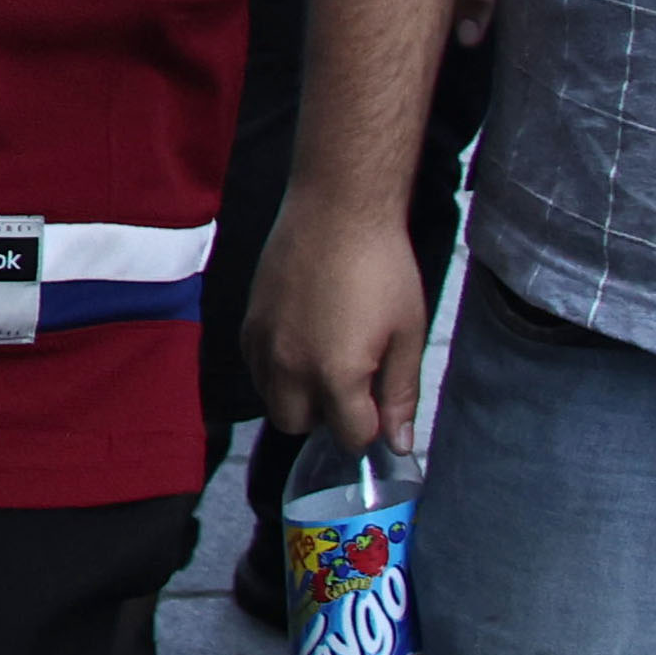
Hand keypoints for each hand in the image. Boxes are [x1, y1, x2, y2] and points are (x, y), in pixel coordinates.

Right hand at [243, 192, 432, 453]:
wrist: (337, 211)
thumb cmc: (383, 270)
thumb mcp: (407, 335)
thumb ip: (400, 394)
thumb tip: (401, 443)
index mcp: (336, 375)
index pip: (350, 435)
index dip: (373, 428)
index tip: (382, 406)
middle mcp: (289, 367)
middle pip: (295, 424)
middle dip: (326, 419)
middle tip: (352, 388)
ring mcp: (262, 343)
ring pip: (269, 398)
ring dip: (296, 395)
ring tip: (325, 363)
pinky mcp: (247, 320)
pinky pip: (254, 366)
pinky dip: (275, 369)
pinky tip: (301, 342)